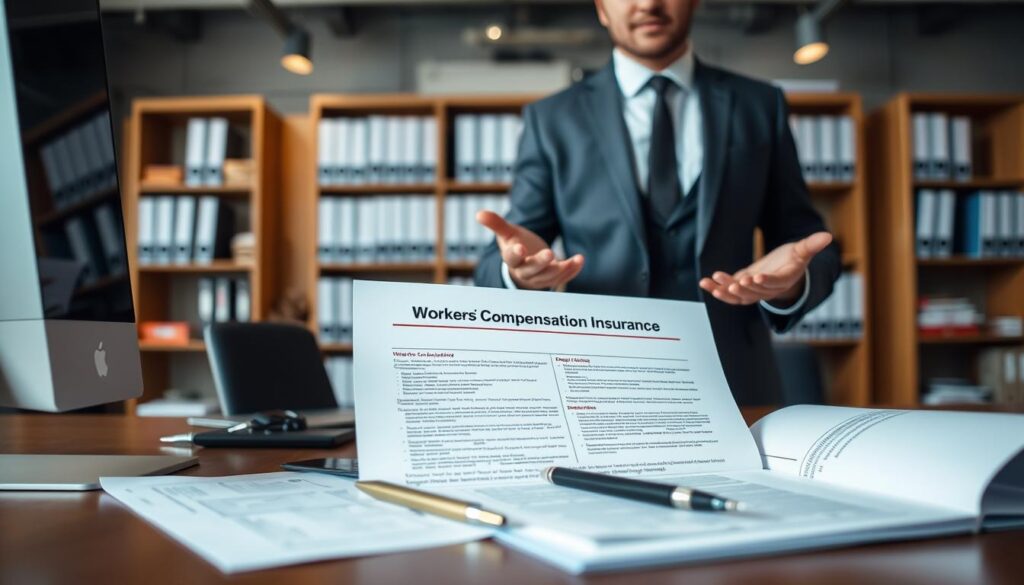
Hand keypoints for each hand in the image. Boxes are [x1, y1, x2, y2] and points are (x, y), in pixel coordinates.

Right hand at [477, 211, 583, 289]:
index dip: (515, 254)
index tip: (519, 247)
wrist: (526, 263)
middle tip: (549, 253)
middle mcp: (525, 272)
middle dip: (540, 263)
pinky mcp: (552, 278)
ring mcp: (539, 278)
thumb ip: (496, 224)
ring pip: (549, 278)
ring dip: (562, 270)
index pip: (511, 259)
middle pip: (531, 271)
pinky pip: (563, 278)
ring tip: (575, 259)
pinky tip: (580, 260)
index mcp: (512, 260)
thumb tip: (479, 213)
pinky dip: (572, 271)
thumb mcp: (507, 233)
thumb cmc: (516, 245)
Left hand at [698, 232, 832, 305]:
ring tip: (712, 283)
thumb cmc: (792, 261)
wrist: (782, 273)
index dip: (765, 282)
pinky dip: (716, 289)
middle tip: (734, 282)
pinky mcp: (741, 290)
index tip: (755, 277)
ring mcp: (753, 292)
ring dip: (725, 291)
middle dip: (744, 288)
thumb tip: (828, 236)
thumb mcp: (802, 251)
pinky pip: (728, 293)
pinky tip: (704, 282)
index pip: (774, 283)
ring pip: (739, 296)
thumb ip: (811, 245)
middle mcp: (767, 290)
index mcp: (783, 281)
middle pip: (755, 293)